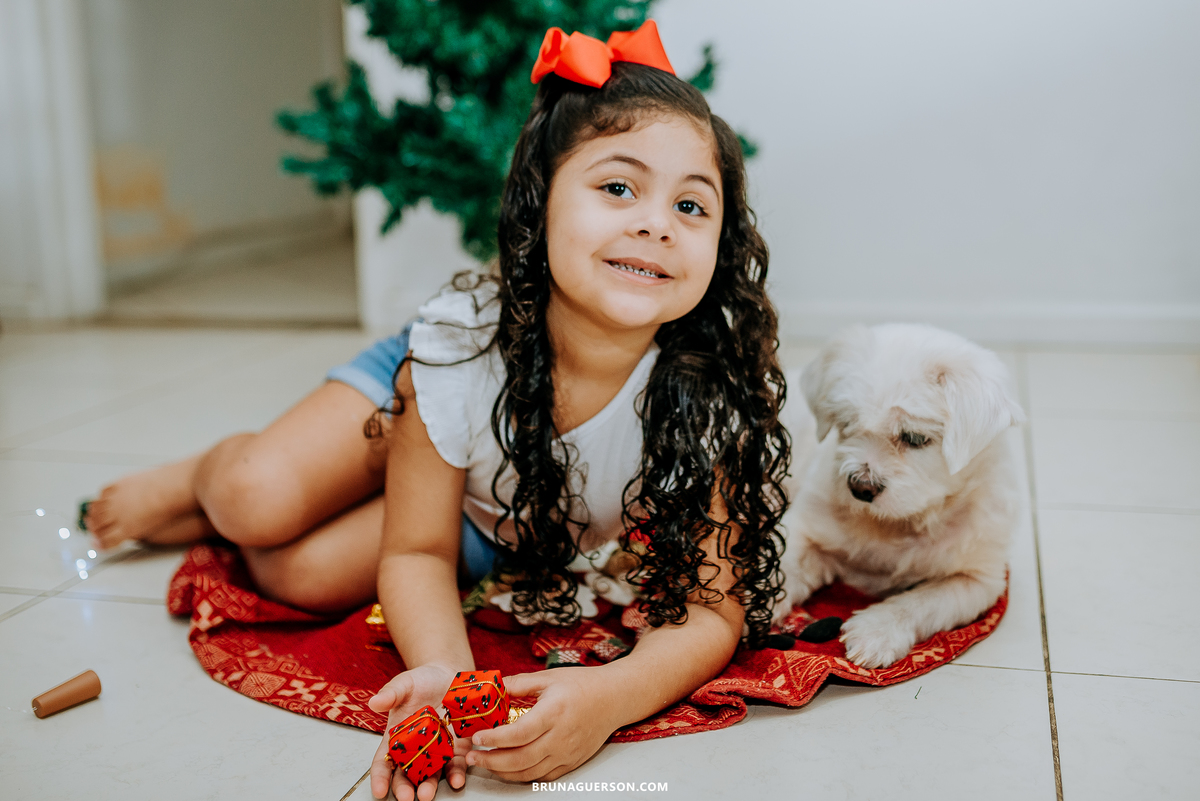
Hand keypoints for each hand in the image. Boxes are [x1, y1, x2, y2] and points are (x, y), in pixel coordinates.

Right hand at [367, 663, 468, 799]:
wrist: (449, 675)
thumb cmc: (422, 681)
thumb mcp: (404, 684)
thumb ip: (391, 693)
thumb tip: (374, 702)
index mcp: (396, 738)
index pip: (383, 762)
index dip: (380, 778)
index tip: (378, 791)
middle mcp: (415, 750)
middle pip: (406, 775)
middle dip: (405, 788)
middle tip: (407, 797)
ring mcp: (437, 751)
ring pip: (431, 774)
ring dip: (430, 786)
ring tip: (428, 794)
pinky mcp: (458, 748)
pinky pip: (457, 764)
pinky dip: (457, 774)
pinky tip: (457, 781)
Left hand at [465, 668, 619, 781]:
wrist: (614, 698)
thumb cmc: (582, 684)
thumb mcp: (549, 677)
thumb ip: (518, 683)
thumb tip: (491, 686)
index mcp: (553, 713)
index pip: (518, 734)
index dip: (494, 739)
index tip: (477, 737)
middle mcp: (561, 737)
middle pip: (520, 759)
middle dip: (491, 762)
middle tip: (473, 757)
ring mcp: (567, 753)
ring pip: (530, 772)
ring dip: (504, 772)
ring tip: (486, 763)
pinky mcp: (572, 762)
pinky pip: (543, 776)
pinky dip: (523, 775)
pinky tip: (510, 768)